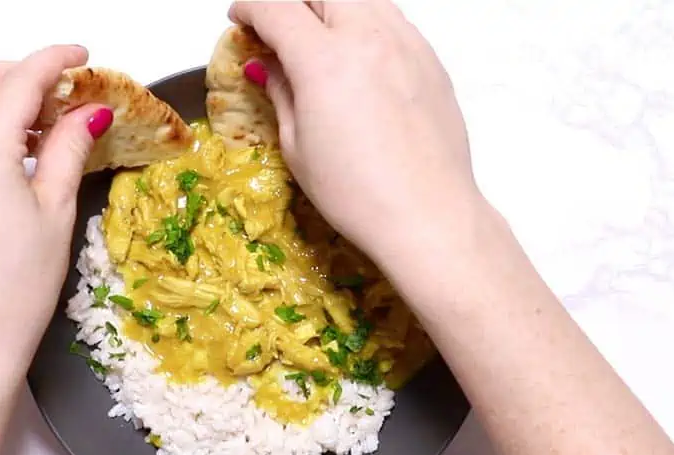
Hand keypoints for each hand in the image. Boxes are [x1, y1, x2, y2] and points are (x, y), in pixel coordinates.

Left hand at [0, 45, 106, 376]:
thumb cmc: (21, 288)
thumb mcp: (56, 213)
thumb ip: (67, 151)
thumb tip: (87, 112)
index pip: (15, 84)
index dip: (52, 62)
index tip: (83, 59)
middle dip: (17, 72)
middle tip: (63, 88)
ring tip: (46, 122)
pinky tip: (17, 150)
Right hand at [229, 1, 482, 256]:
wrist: (429, 215)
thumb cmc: (360, 193)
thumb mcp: (298, 145)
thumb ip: (282, 91)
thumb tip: (269, 65)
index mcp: (325, 59)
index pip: (276, 6)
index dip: (250, 8)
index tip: (242, 20)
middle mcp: (370, 39)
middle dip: (294, 3)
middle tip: (278, 27)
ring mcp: (408, 46)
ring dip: (334, 6)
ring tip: (320, 38)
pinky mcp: (432, 62)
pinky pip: (395, 20)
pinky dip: (369, 22)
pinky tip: (360, 56)